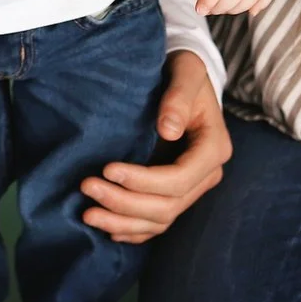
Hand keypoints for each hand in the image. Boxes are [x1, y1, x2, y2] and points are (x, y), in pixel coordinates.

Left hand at [78, 51, 230, 242]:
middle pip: (168, 205)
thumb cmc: (183, 72)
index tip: (108, 169)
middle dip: (125, 202)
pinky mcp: (176, 193)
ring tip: (87, 215)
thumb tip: (168, 129)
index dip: (143, 181)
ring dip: (123, 222)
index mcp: (213, 148)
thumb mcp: (185, 73)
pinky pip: (156, 222)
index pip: (179, 179)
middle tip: (87, 188)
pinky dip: (132, 230)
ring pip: (160, 219)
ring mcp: (192, 187)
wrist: (184, 78)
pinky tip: (107, 228)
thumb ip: (178, 97)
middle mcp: (207, 174)